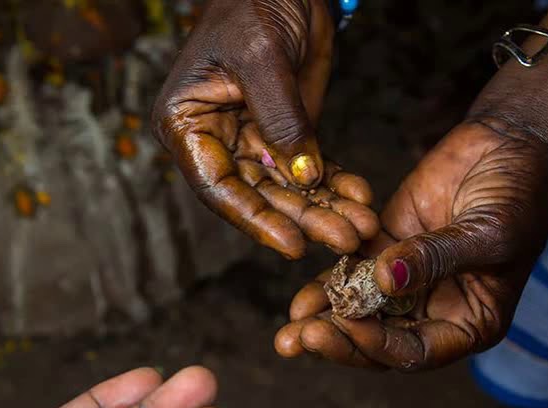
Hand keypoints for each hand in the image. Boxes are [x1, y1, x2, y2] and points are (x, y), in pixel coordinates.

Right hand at [151, 0, 379, 257]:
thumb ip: (281, 117)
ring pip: (287, 189)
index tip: (292, 243)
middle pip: (257, 195)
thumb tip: (302, 176)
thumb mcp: (263, 55)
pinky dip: (335, 186)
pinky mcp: (285, 133)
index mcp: (187, 123)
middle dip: (303, 218)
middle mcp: (215, 139)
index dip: (254, 219)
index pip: (217, 185)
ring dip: (324, 209)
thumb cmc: (254, 3)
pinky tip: (360, 199)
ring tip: (361, 227)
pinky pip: (309, 169)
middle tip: (344, 239)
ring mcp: (251, 139)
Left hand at [274, 118, 547, 370]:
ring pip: (360, 311)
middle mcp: (436, 310)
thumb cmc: (520, 193)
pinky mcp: (386, 246)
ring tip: (286, 333)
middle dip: (340, 341)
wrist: (515, 142)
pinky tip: (298, 296)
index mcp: (470, 322)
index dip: (378, 344)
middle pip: (380, 339)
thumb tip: (386, 282)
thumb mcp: (488, 232)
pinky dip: (326, 284)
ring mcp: (408, 280)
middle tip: (297, 340)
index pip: (417, 350)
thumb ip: (436, 258)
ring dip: (325, 321)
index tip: (345, 327)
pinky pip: (351, 272)